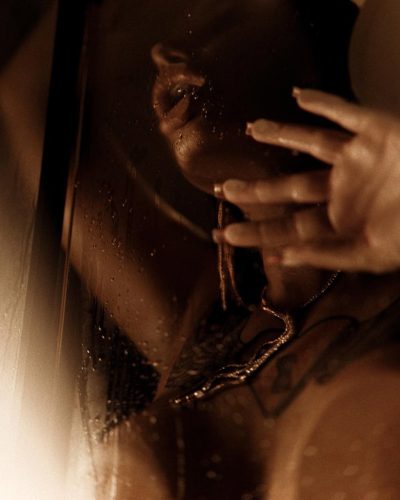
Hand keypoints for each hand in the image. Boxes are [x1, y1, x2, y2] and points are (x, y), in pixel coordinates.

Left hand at [213, 89, 399, 272]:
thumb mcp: (372, 255)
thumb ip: (328, 254)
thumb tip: (283, 254)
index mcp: (338, 221)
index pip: (288, 228)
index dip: (256, 232)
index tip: (223, 234)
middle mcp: (339, 189)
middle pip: (288, 189)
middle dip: (255, 190)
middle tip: (222, 189)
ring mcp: (355, 159)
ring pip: (309, 144)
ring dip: (281, 135)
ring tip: (252, 129)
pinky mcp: (375, 132)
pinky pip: (344, 113)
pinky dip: (322, 103)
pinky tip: (298, 95)